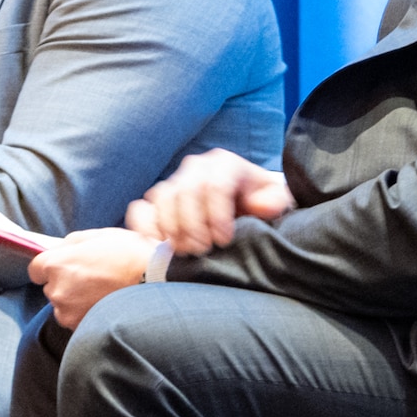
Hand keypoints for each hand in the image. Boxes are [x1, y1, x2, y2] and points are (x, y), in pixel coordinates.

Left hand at [29, 229, 159, 329]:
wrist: (156, 283)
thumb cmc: (130, 256)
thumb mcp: (98, 236)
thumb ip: (71, 244)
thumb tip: (58, 249)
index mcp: (56, 264)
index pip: (35, 269)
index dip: (50, 266)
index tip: (64, 266)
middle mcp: (57, 291)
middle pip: (51, 287)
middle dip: (66, 283)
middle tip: (93, 277)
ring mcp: (68, 313)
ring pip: (64, 306)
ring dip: (77, 301)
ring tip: (103, 292)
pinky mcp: (82, 328)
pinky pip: (78, 320)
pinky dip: (88, 314)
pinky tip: (106, 305)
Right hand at [126, 148, 293, 255]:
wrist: (246, 204)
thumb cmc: (262, 205)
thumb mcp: (275, 201)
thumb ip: (274, 201)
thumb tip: (260, 205)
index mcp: (225, 164)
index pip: (214, 184)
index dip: (217, 214)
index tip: (224, 240)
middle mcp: (196, 167)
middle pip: (185, 191)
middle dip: (192, 224)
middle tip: (203, 250)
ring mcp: (175, 181)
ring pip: (162, 198)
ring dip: (171, 228)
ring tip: (185, 252)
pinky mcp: (158, 199)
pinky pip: (141, 208)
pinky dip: (144, 227)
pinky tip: (156, 246)